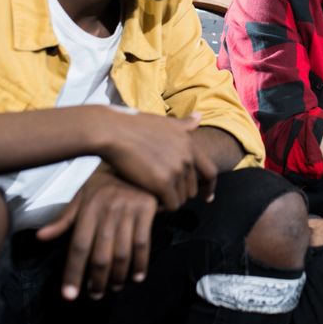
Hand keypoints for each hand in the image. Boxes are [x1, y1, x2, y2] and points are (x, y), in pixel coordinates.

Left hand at [37, 170, 157, 300]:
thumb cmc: (104, 182)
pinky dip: (141, 263)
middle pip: (100, 254)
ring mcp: (128, 208)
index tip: (70, 294)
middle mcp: (107, 209)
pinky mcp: (147, 208)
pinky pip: (143, 242)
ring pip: (122, 252)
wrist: (134, 159)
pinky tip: (137, 276)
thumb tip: (40, 237)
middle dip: (97, 280)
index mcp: (88, 207)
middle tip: (96, 295)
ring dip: (118, 276)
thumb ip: (64, 219)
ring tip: (114, 288)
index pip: (78, 246)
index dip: (73, 272)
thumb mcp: (81, 196)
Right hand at [96, 109, 216, 210]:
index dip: (209, 187)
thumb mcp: (164, 122)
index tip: (207, 198)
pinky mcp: (163, 183)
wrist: (112, 131)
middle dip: (180, 194)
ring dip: (169, 200)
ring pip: (181, 198)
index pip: (210, 171)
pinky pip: (171, 205)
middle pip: (192, 188)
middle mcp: (187, 157)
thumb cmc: (133, 125)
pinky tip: (151, 201)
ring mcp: (176, 170)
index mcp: (189, 143)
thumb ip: (184, 124)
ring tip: (154, 196)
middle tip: (164, 196)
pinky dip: (163, 207)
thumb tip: (199, 116)